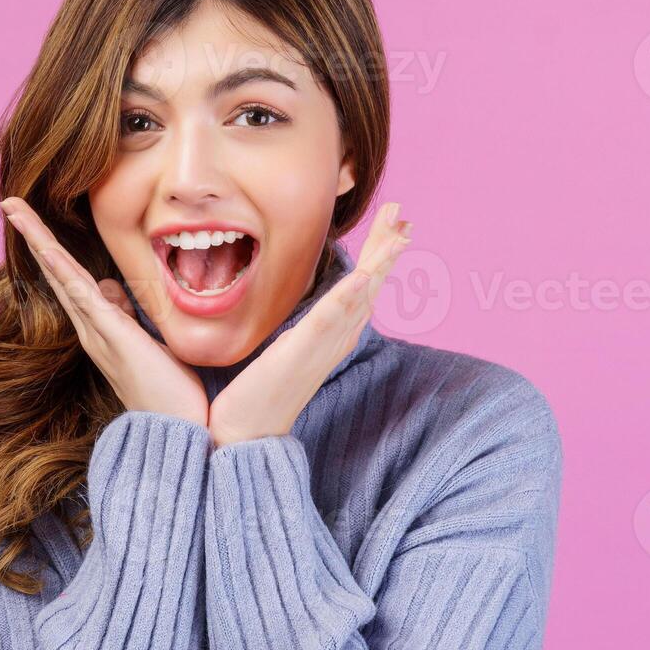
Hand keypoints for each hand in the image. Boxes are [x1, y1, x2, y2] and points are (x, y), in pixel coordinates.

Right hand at [0, 196, 208, 427]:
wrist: (176, 433)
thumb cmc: (169, 392)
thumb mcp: (148, 341)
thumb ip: (127, 317)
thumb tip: (112, 290)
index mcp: (101, 328)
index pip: (72, 279)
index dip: (52, 248)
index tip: (35, 219)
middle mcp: (92, 329)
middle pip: (57, 272)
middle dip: (35, 235)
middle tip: (10, 202)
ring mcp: (99, 333)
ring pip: (63, 277)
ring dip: (40, 241)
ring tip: (17, 210)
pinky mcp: (114, 337)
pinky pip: (83, 297)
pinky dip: (63, 271)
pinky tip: (48, 250)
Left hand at [207, 202, 411, 448]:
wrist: (245, 434)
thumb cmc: (258, 395)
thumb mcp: (286, 351)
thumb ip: (302, 330)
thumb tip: (305, 314)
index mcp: (331, 335)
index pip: (362, 287)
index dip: (379, 255)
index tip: (394, 225)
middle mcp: (335, 339)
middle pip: (371, 285)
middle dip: (387, 249)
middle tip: (404, 215)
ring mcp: (321, 346)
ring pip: (361, 295)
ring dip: (380, 262)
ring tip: (398, 232)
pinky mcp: (301, 353)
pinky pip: (330, 320)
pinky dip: (349, 296)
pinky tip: (363, 275)